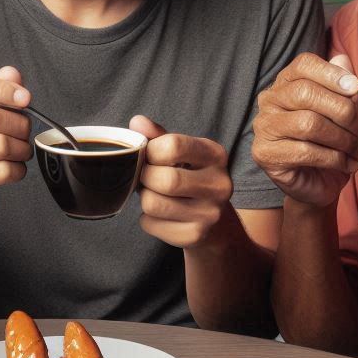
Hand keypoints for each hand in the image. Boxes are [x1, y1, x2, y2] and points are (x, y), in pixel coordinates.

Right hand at [0, 66, 32, 231]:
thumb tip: (12, 73)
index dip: (3, 89)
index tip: (25, 98)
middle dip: (19, 125)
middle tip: (25, 133)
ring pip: (0, 145)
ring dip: (21, 149)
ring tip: (20, 152)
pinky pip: (2, 171)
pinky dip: (17, 170)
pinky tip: (13, 169)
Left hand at [129, 115, 233, 248]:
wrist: (212, 221)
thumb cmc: (189, 176)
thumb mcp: (179, 152)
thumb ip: (157, 136)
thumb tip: (137, 121)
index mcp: (215, 154)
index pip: (173, 146)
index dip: (151, 150)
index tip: (149, 155)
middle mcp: (220, 184)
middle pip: (164, 179)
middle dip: (145, 177)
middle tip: (147, 177)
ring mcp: (210, 213)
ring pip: (153, 204)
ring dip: (145, 198)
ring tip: (155, 194)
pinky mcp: (195, 236)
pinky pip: (151, 224)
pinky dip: (147, 219)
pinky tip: (161, 214)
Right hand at [251, 52, 357, 206]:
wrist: (319, 185)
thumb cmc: (331, 145)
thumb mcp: (344, 114)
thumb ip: (343, 87)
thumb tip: (343, 60)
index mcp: (286, 83)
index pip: (303, 65)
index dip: (331, 73)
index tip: (355, 87)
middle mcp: (269, 101)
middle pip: (306, 93)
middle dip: (344, 111)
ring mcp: (264, 128)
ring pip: (308, 123)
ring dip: (343, 138)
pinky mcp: (265, 154)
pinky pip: (305, 152)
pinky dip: (334, 158)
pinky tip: (346, 164)